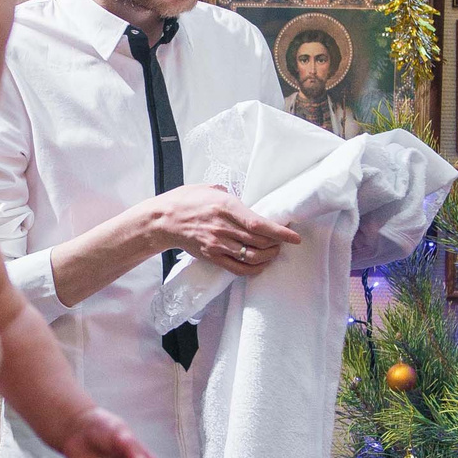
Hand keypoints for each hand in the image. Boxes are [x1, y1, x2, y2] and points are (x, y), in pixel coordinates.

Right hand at [148, 185, 299, 276]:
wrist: (163, 220)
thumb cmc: (185, 200)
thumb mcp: (209, 188)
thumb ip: (228, 194)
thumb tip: (242, 200)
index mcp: (226, 207)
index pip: (259, 223)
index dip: (280, 232)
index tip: (294, 237)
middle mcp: (224, 227)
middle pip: (260, 242)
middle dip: (277, 244)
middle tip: (283, 241)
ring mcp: (218, 244)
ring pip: (252, 256)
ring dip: (268, 256)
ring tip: (273, 252)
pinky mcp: (212, 257)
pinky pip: (238, 268)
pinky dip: (254, 269)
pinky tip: (260, 265)